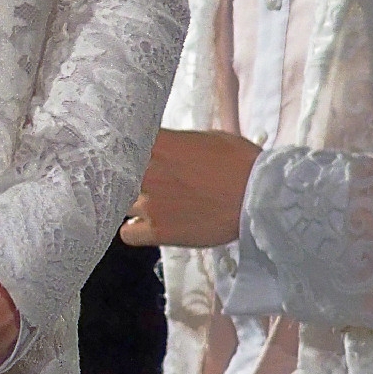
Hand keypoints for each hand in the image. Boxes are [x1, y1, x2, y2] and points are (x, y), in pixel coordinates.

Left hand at [120, 128, 260, 249]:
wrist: (261, 197)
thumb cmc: (240, 163)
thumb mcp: (206, 139)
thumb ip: (175, 143)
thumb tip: (164, 148)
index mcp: (157, 143)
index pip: (118, 142)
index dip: (119, 149)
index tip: (124, 153)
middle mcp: (146, 172)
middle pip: (111, 173)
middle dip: (123, 176)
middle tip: (138, 180)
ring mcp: (150, 203)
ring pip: (120, 203)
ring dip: (132, 203)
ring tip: (150, 204)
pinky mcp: (158, 231)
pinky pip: (127, 234)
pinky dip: (134, 231)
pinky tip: (144, 226)